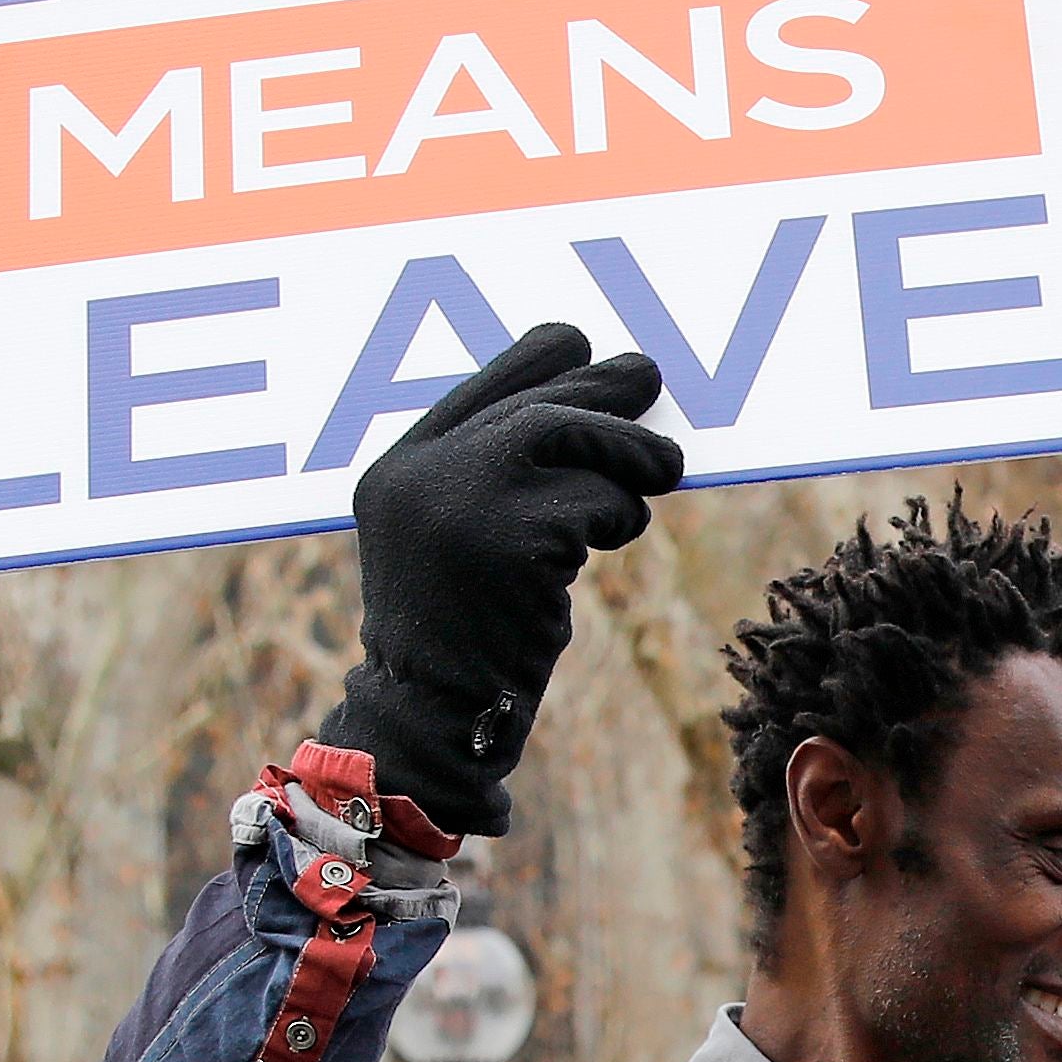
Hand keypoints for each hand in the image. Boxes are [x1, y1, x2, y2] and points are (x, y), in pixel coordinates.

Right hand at [321, 323, 685, 834]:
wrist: (433, 715)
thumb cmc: (464, 637)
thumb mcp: (457, 541)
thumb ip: (492, 478)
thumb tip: (586, 413)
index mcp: (396, 471)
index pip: (472, 392)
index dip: (534, 364)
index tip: (582, 345)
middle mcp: (419, 477)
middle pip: (528, 407)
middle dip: (599, 392)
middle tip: (650, 376)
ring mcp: (461, 506)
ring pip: (566, 438)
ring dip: (628, 451)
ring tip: (665, 468)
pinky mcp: (511, 541)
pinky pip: (592, 501)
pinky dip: (619, 511)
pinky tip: (619, 531)